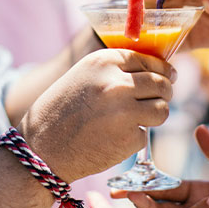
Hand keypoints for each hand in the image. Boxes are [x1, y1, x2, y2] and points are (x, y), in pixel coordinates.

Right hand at [18, 49, 175, 181]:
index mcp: (105, 62)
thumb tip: (158, 72)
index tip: (167, 76)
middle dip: (164, 92)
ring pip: (162, 109)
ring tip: (133, 120)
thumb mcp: (84, 76)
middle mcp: (117, 83)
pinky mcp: (129, 138)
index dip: (161, 70)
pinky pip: (145, 134)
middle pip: (162, 84)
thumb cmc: (61, 110)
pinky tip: (113, 138)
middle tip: (157, 100)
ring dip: (154, 115)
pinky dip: (134, 137)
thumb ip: (115, 71)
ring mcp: (125, 111)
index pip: (149, 60)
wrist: (41, 148)